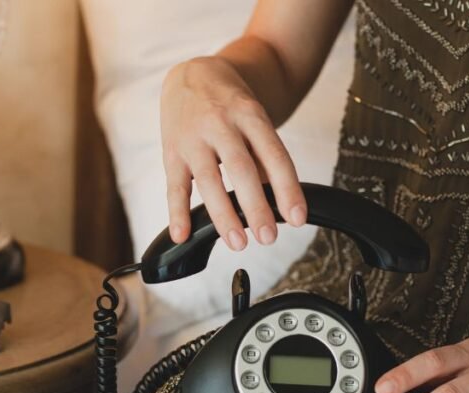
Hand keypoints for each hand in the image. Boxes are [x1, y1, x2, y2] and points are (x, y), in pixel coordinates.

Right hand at [160, 57, 305, 248]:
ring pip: (208, 180)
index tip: (297, 218)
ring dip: (223, 215)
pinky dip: (177, 212)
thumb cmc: (230, 105)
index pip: (274, 155)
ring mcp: (193, 138)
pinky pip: (175, 185)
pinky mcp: (171, 151)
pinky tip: (182, 235)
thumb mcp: (253, 119)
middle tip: (268, 237)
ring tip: (238, 243)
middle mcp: (221, 124)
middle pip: (241, 169)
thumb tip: (276, 202)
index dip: (288, 188)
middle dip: (256, 206)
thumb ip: (262, 157)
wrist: (192, 74)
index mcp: (250, 115)